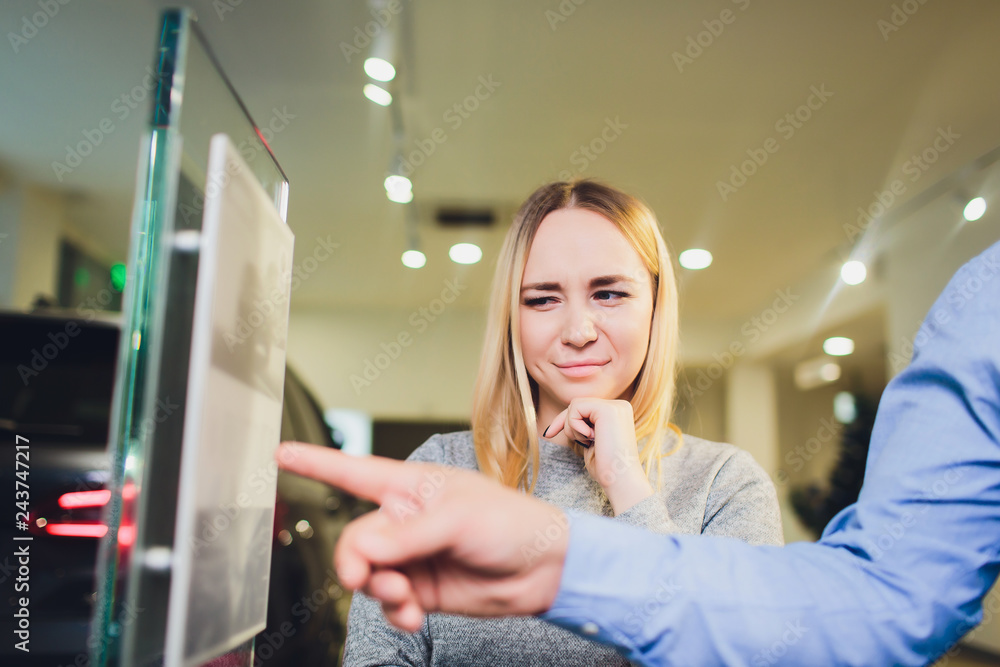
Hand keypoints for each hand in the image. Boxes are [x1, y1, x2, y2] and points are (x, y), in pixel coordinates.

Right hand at [275, 442, 568, 631]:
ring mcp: (411, 556)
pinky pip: (388, 602)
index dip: (316, 461)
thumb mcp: (457, 519)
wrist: (543, 569)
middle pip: (356, 540)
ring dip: (379, 591)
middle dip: (357, 562)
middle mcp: (405, 520)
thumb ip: (406, 536)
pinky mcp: (420, 589)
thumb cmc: (510, 522)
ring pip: (368, 575)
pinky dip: (394, 611)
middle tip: (368, 578)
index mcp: (411, 487)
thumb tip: (362, 549)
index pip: (354, 471)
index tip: (281, 452)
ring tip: (405, 597)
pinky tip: (413, 614)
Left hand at [545, 398, 652, 514]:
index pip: (585, 408)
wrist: (619, 480)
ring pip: (575, 405)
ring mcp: (615, 407)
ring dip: (572, 427)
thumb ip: (583, 426)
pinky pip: (576, 408)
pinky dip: (574, 425)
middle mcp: (619, 406)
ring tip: (587, 442)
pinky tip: (589, 438)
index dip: (565, 420)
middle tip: (560, 437)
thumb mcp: (591, 441)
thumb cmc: (606, 468)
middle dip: (564, 422)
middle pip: (578, 404)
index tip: (548, 433)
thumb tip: (563, 419)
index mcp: (618, 413)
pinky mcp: (608, 410)